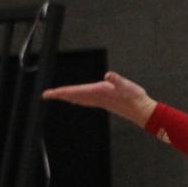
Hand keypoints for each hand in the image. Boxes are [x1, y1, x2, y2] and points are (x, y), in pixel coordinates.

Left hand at [41, 71, 155, 127]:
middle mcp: (95, 97)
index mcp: (97, 92)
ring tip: (57, 95)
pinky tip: (76, 99)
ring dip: (67, 97)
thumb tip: (108, 75)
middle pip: (72, 96)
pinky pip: (85, 100)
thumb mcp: (126, 86)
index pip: (74, 92)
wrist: (142, 110)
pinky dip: (77, 98)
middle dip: (59, 95)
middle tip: (45, 94)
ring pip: (78, 99)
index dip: (60, 92)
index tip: (47, 94)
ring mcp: (99, 100)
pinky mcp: (104, 101)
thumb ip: (117, 80)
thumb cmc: (134, 97)